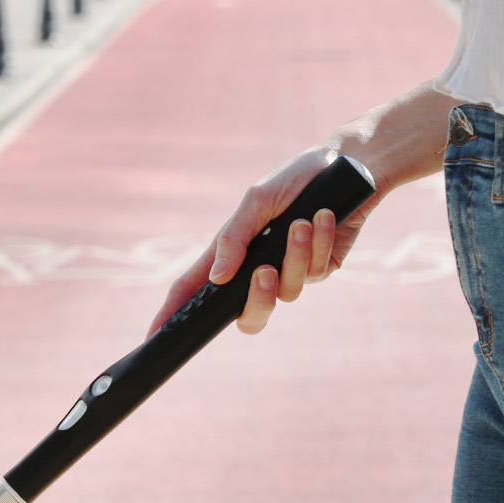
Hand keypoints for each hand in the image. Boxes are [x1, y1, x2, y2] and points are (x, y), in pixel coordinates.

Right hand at [147, 147, 378, 336]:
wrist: (348, 165)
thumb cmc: (296, 178)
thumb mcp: (257, 201)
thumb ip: (235, 238)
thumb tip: (217, 278)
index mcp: (232, 251)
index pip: (196, 290)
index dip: (174, 315)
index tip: (155, 336)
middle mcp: (257, 268)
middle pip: (247, 316)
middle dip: (258, 300)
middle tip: (264, 271)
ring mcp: (290, 273)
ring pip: (287, 293)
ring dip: (295, 256)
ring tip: (303, 222)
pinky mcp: (320, 268)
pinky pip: (314, 272)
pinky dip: (317, 243)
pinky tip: (323, 217)